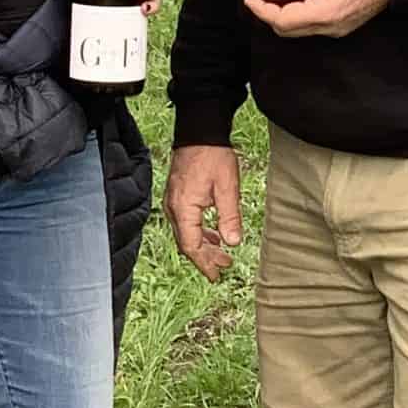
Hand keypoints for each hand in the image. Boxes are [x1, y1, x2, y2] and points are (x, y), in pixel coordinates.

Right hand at [164, 145, 241, 282]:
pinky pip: (186, 222)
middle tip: (224, 266)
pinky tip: (213, 234)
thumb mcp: (227, 187)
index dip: (204, 263)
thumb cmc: (213, 156)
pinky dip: (200, 231)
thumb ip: (229, 217)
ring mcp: (174, 201)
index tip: (216, 275)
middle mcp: (174, 208)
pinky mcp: (178, 195)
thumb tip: (233, 243)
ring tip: (222, 254)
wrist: (199, 131)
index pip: (191, 246)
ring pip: (187, 233)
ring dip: (204, 245)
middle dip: (206, 257)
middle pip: (187, 242)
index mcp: (184, 209)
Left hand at [244, 0, 388, 37]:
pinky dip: (295, 13)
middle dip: (268, 14)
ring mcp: (335, 27)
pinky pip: (310, 24)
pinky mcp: (339, 23)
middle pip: (288, 30)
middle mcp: (330, 26)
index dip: (263, 11)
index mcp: (328, 12)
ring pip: (298, 29)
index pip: (285, 20)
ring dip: (281, 15)